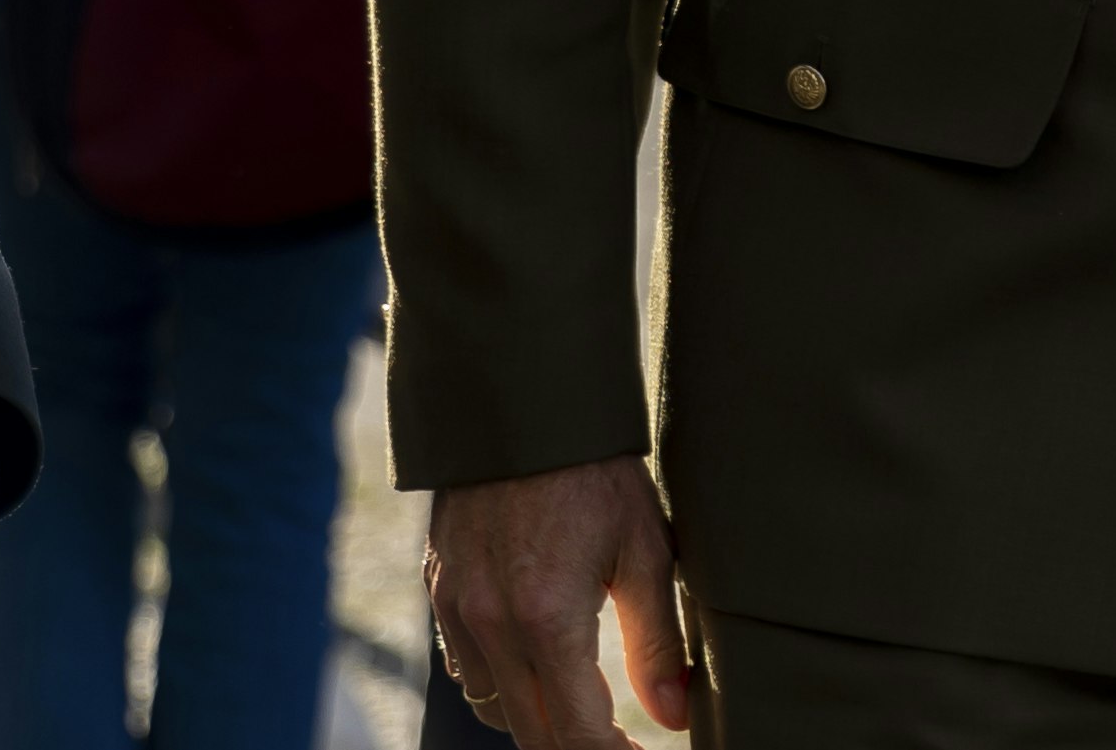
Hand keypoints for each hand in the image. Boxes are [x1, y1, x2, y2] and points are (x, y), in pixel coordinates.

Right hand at [427, 455, 689, 749]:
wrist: (522, 400)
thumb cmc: (596, 470)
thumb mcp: (645, 550)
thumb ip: (658, 643)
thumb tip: (675, 715)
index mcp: (546, 619)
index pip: (576, 735)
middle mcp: (490, 622)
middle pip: (531, 734)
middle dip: (576, 749)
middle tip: (619, 743)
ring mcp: (457, 605)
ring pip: (492, 706)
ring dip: (536, 719)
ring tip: (581, 705)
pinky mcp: (440, 584)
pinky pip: (464, 665)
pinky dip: (499, 682)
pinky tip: (534, 662)